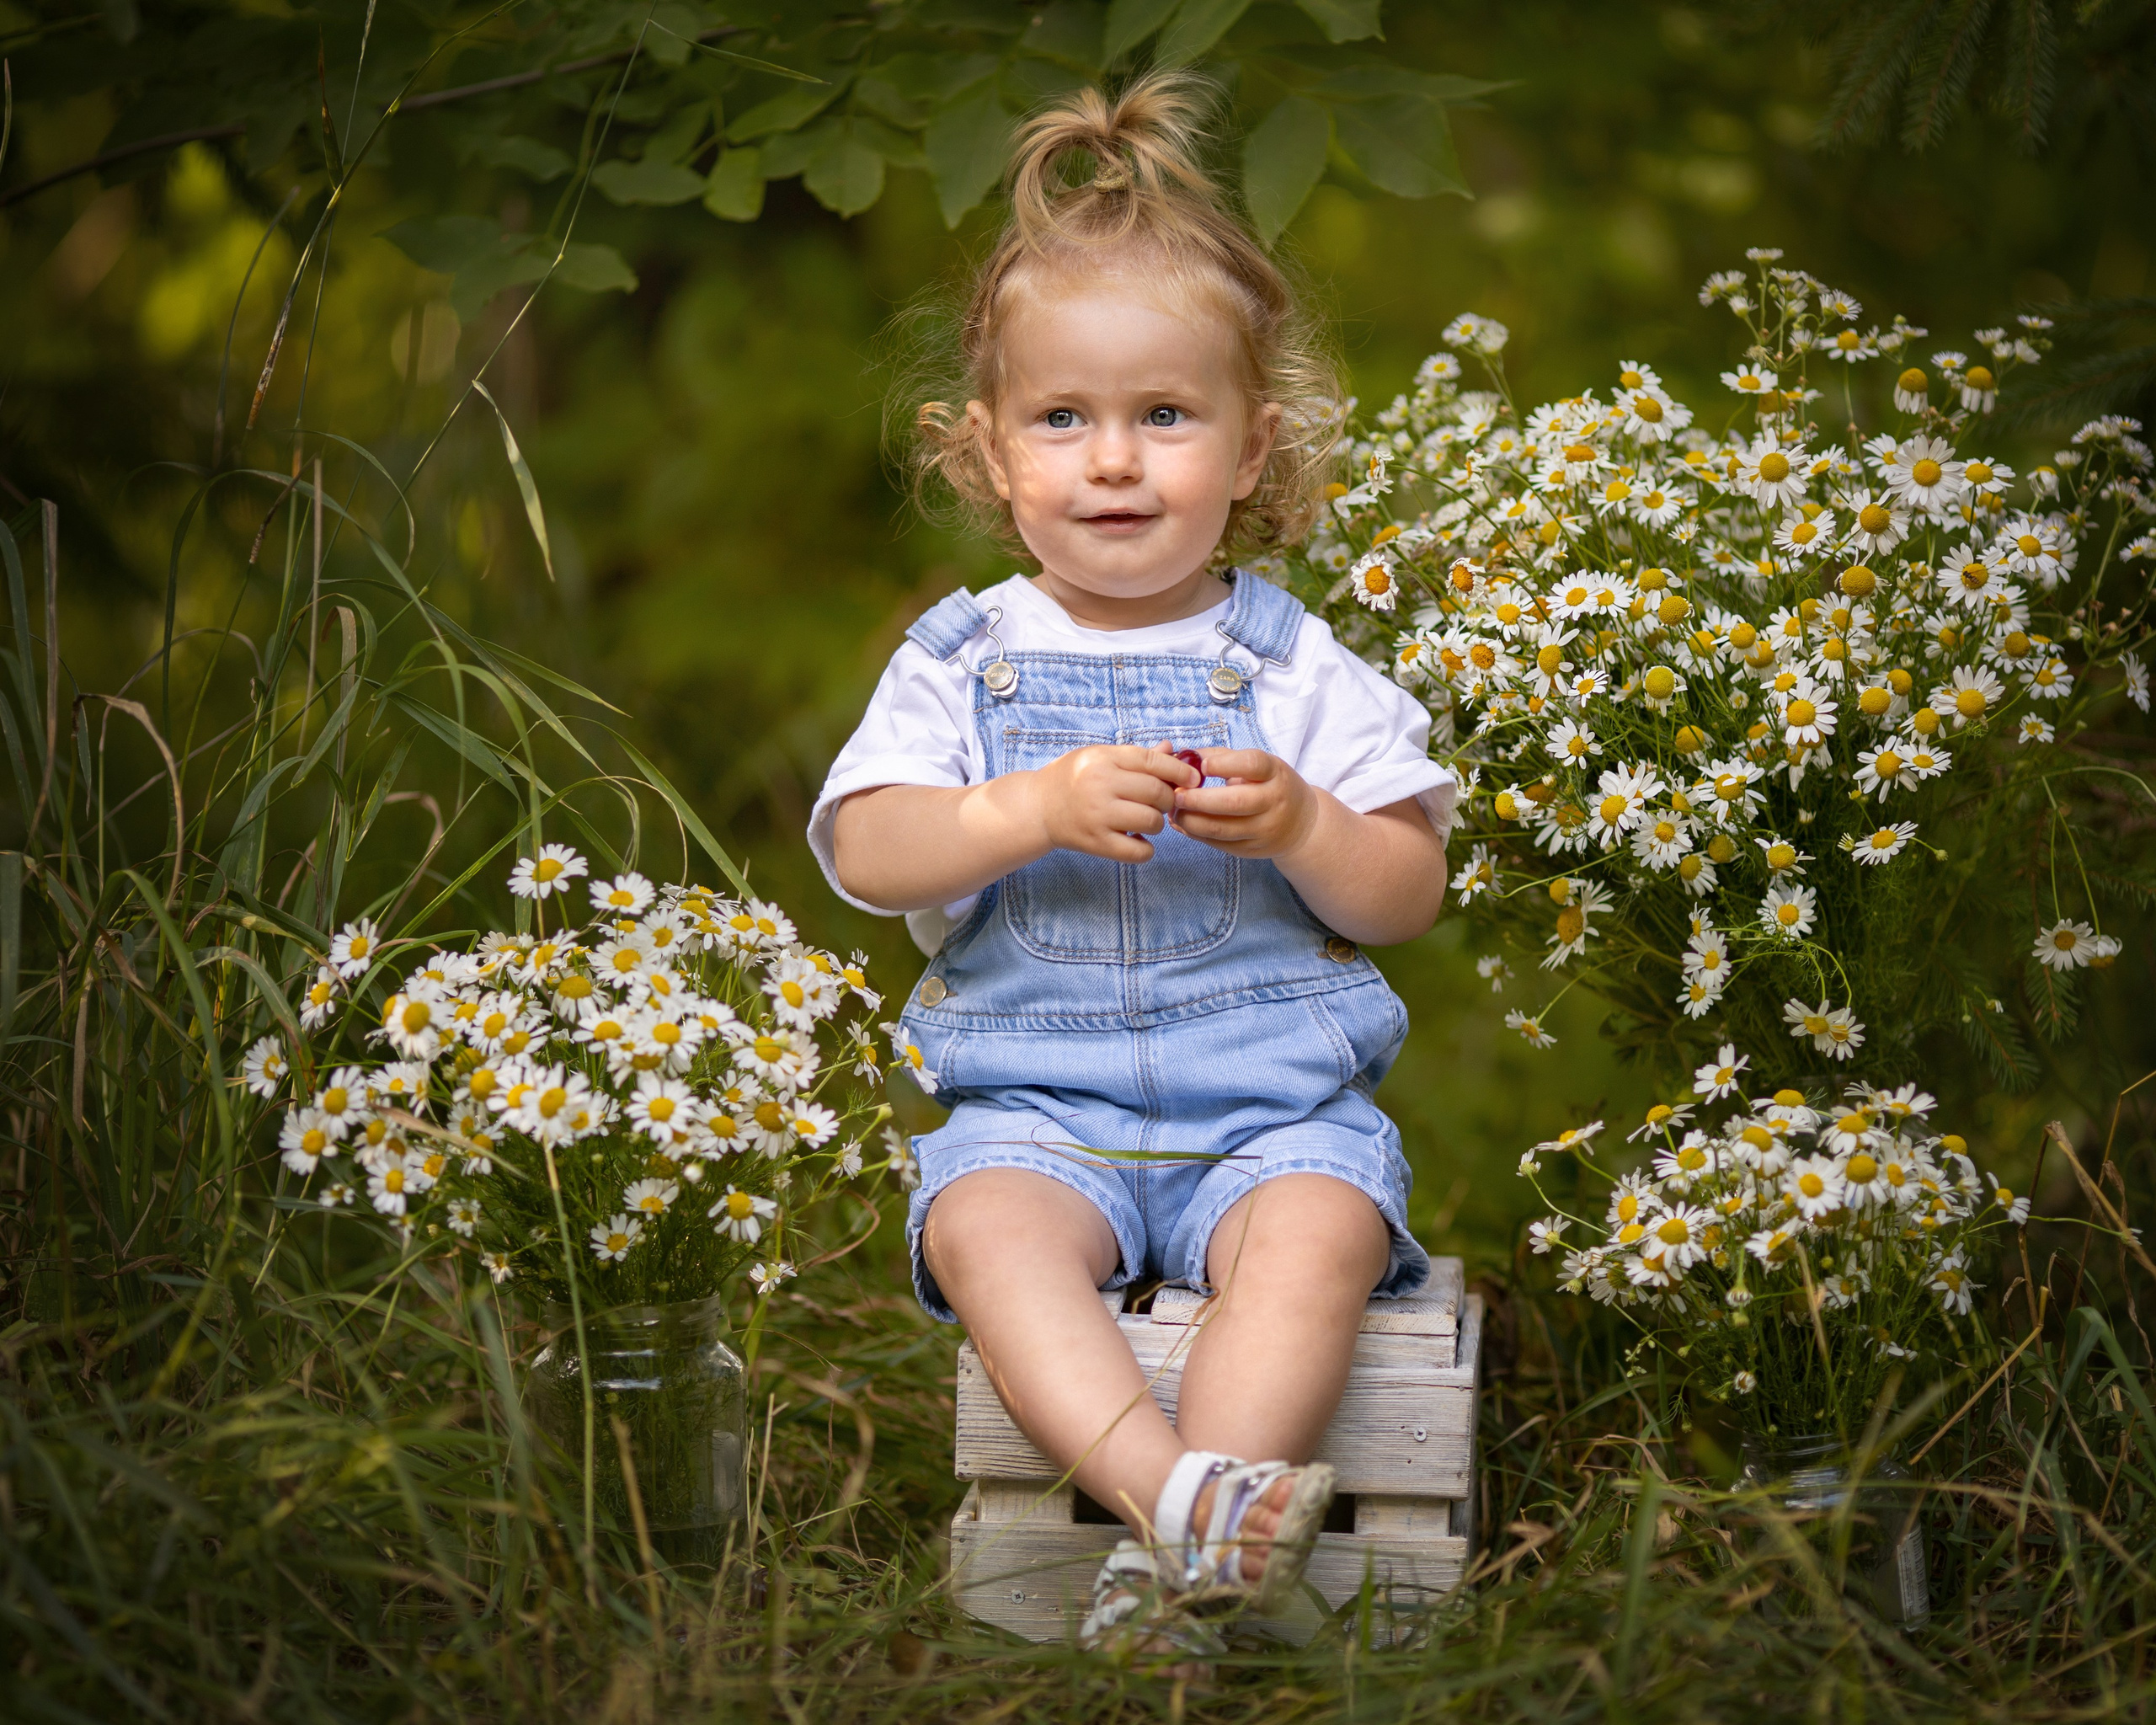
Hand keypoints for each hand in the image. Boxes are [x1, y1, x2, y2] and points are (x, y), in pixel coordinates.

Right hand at [1031, 744, 1199, 862]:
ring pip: (1152, 821)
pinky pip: (1138, 851)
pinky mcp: (1096, 843)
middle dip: (1170, 800)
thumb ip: (1136, 756)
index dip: (1179, 771)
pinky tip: (1136, 841)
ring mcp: (1098, 816)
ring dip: (1157, 823)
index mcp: (1103, 759)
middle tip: (1163, 803)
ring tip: (1145, 821)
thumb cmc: (1073, 778)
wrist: (1037, 808)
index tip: (1193, 780)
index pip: (1152, 761)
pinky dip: (1146, 849)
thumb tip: (1172, 750)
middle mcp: (1100, 785)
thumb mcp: (1099, 757)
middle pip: (1157, 793)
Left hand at [1170, 749, 1320, 859]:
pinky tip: (1182, 823)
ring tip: (1173, 810)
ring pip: (1222, 829)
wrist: (1301, 824)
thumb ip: (1223, 757)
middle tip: (1176, 795)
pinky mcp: (1251, 850)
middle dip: (1198, 800)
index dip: (1224, 764)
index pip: (1252, 765)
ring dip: (1191, 821)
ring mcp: (1263, 829)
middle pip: (1234, 802)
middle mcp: (1273, 802)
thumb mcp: (1259, 765)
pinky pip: (1218, 844)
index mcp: (1275, 773)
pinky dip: (1195, 834)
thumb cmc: (1271, 785)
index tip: (1201, 766)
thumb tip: (1184, 755)